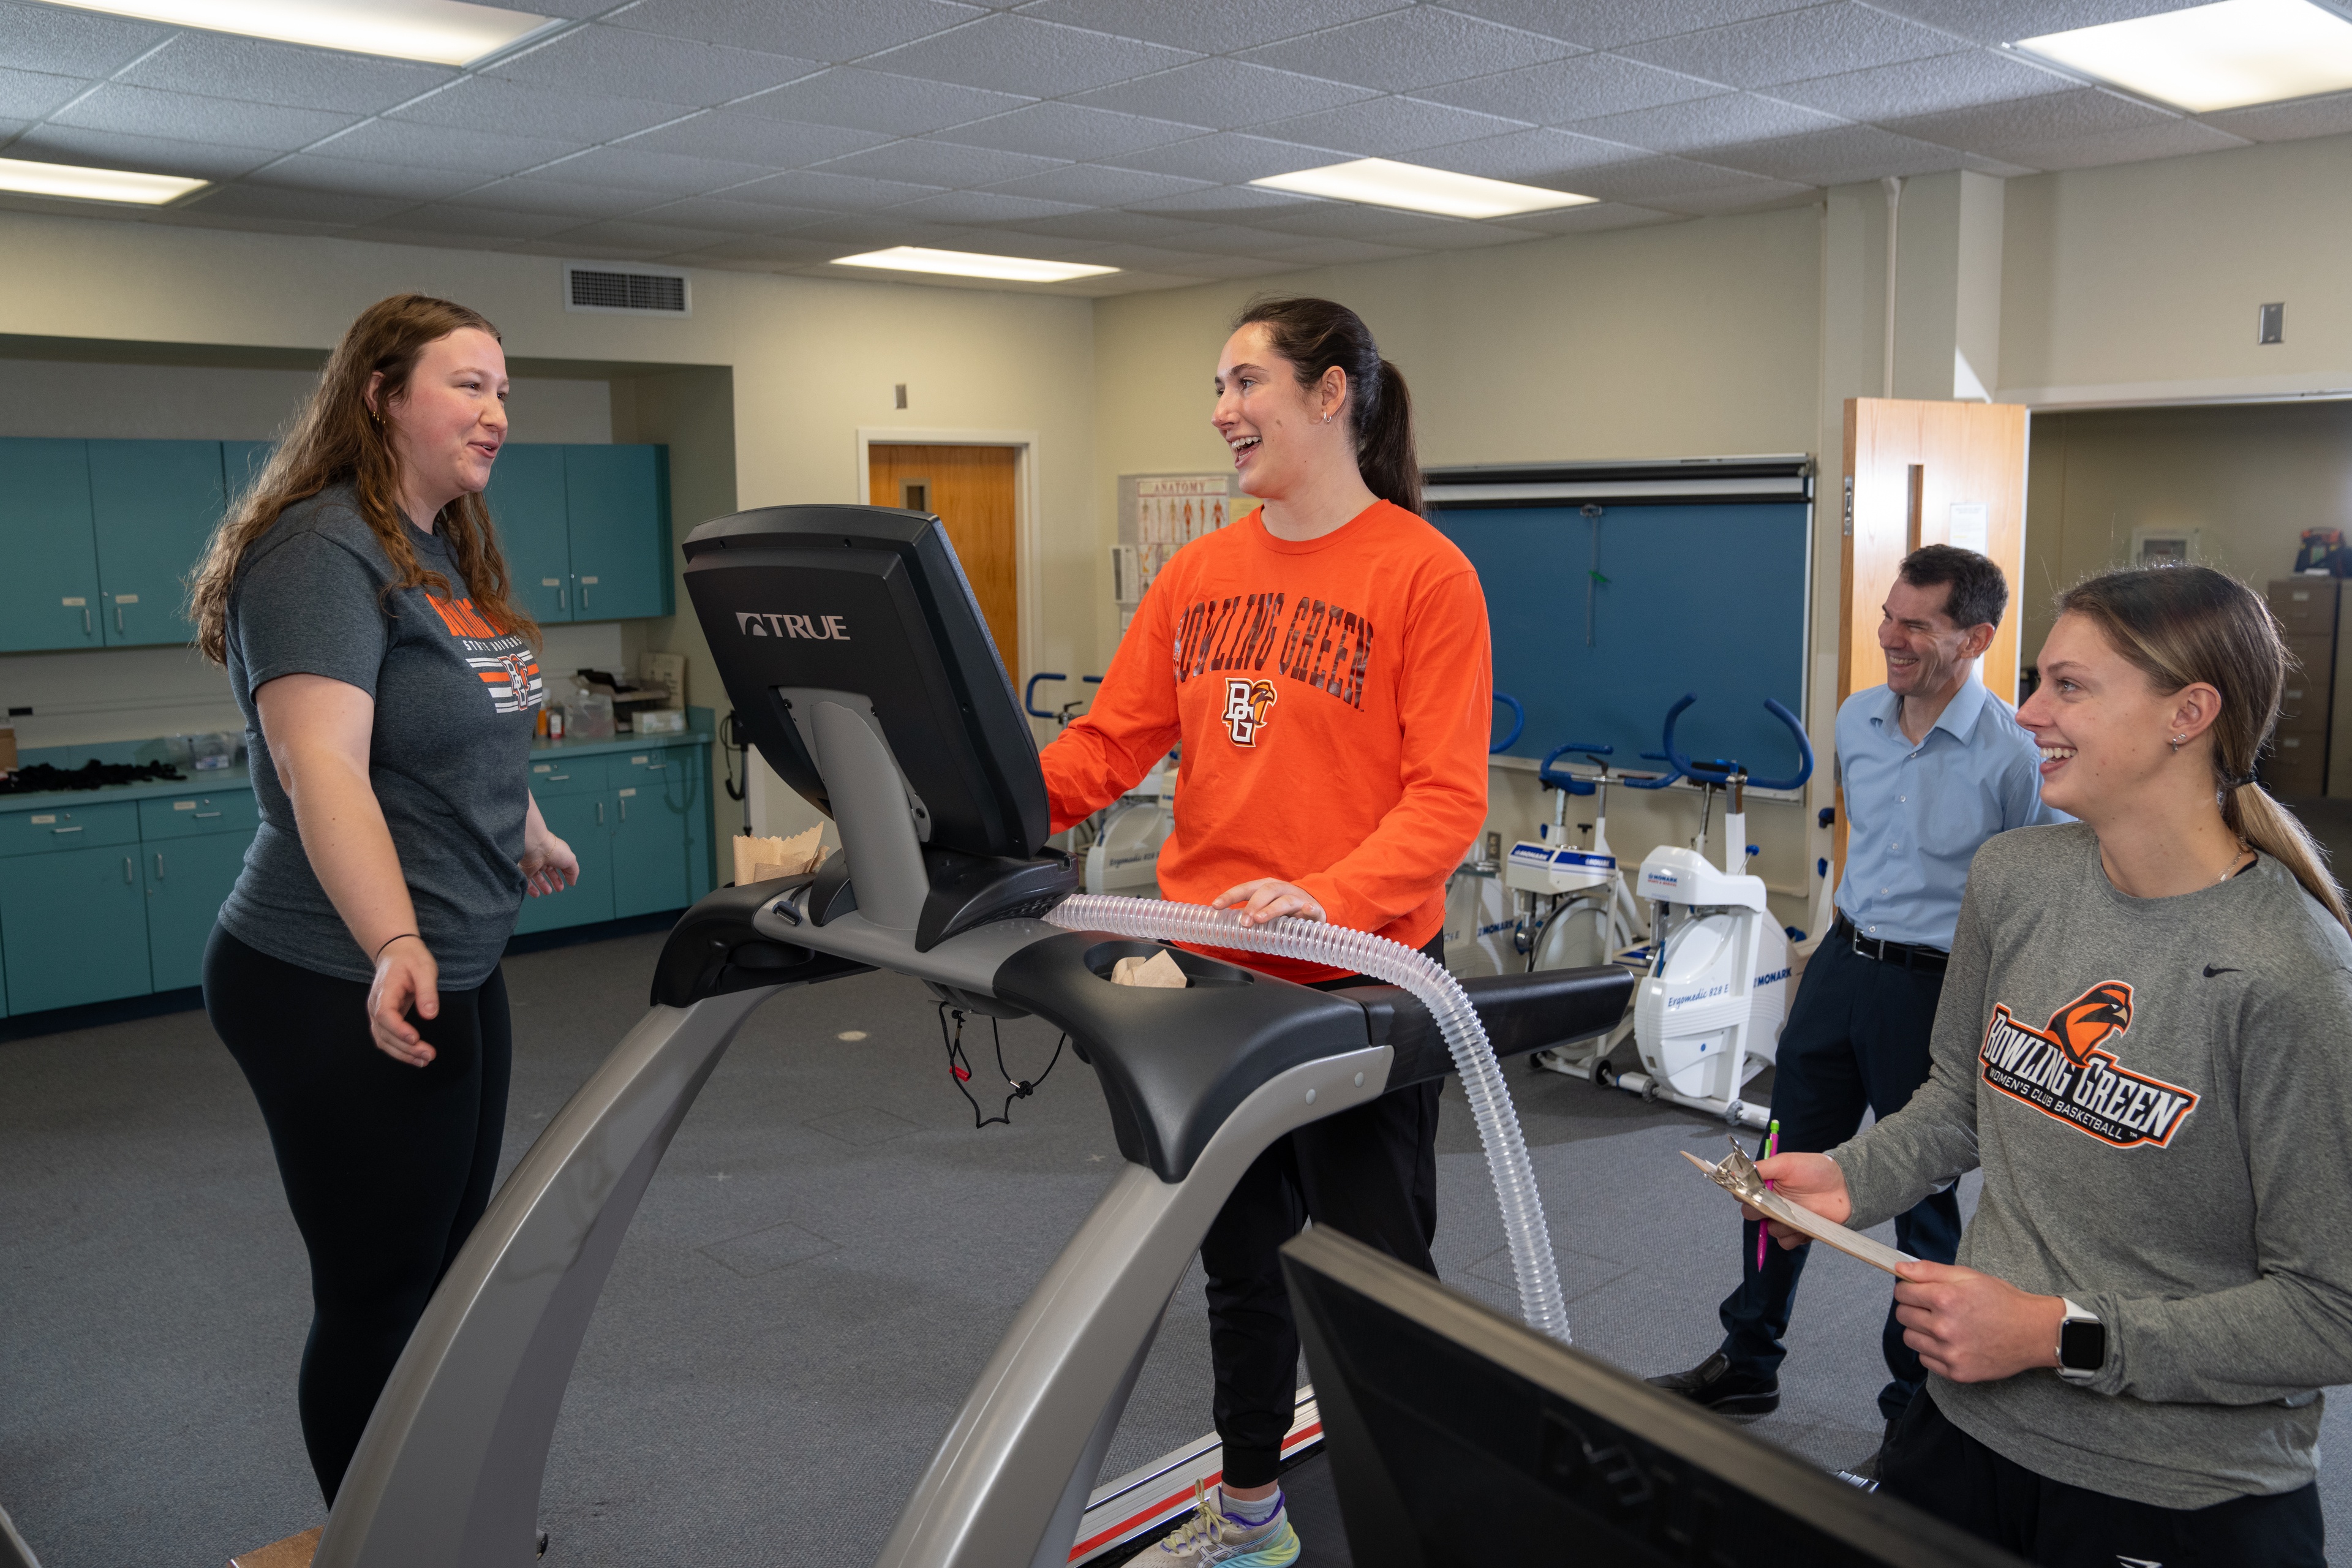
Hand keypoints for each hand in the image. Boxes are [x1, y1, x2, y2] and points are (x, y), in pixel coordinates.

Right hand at [368, 935, 439, 1066]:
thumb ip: (427, 991)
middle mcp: (375, 1005)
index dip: (398, 1029)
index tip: (415, 1039)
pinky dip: (399, 1050)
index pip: (385, 1015)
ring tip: (424, 1060)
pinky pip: (386, 1038)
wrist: (396, 952)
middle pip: (384, 1033)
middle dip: (406, 1048)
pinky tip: (414, 1056)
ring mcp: (376, 1013)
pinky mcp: (383, 1018)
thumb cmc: (411, 959)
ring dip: (402, 1054)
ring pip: (383, 1040)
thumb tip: (430, 1015)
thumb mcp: (424, 969)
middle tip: (428, 1055)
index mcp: (384, 991)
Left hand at [519, 824, 578, 897]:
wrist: (536, 847)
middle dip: (554, 880)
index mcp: (555, 854)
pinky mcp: (524, 871)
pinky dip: (531, 889)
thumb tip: (572, 882)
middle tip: (559, 889)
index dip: (564, 874)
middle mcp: (543, 858)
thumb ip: (573, 872)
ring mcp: (533, 864)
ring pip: (537, 877)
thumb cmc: (554, 851)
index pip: (559, 865)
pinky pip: (526, 881)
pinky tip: (537, 894)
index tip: (568, 883)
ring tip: (548, 892)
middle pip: (549, 871)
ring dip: (543, 885)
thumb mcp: (571, 860)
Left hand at [1212, 878, 1326, 926]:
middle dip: (1252, 906)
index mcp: (1265, 887)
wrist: (1314, 906)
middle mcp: (1280, 889)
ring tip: (1261, 919)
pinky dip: (1309, 909)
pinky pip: (1312, 908)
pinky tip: (1306, 910)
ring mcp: (1297, 898)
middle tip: (1244, 922)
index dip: (1230, 896)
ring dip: (1271, 909)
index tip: (1216, 905)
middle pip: (1265, 892)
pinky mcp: (1313, 909)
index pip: (1245, 889)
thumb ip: (1250, 916)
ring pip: (1284, 901)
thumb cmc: (1284, 909)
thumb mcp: (1265, 908)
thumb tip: (1227, 930)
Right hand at [1742, 1152, 1850, 1247]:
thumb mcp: (1786, 1162)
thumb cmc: (1816, 1170)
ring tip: (1798, 1213)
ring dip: (1780, 1224)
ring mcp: (1786, 1219)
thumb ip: (1762, 1168)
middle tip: (1776, 1203)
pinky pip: (1786, 1243)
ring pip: (1770, 1231)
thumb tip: (1738, 1173)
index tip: (1752, 1193)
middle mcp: (1773, 1204)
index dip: (1744, 1196)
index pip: (1742, 1195)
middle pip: (1751, 1215)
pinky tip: (1805, 1225)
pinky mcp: (1799, 1233)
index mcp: (1766, 1186)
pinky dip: (1793, 1237)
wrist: (1845, 1186)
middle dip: (1760, 1211)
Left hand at [1893, 1261, 2066, 1382]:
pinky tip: (1951, 1342)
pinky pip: (1925, 1360)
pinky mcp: (1957, 1373)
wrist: (2033, 1332)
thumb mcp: (1968, 1275)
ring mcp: (1950, 1353)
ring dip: (1919, 1330)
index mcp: (1946, 1299)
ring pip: (1910, 1339)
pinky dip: (1932, 1351)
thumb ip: (1930, 1270)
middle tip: (1932, 1308)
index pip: (1902, 1294)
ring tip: (1942, 1325)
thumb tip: (1900, 1268)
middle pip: (1902, 1316)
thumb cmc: (2002, 1300)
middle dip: (1912, 1308)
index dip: (1908, 1289)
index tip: (1918, 1291)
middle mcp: (1944, 1328)